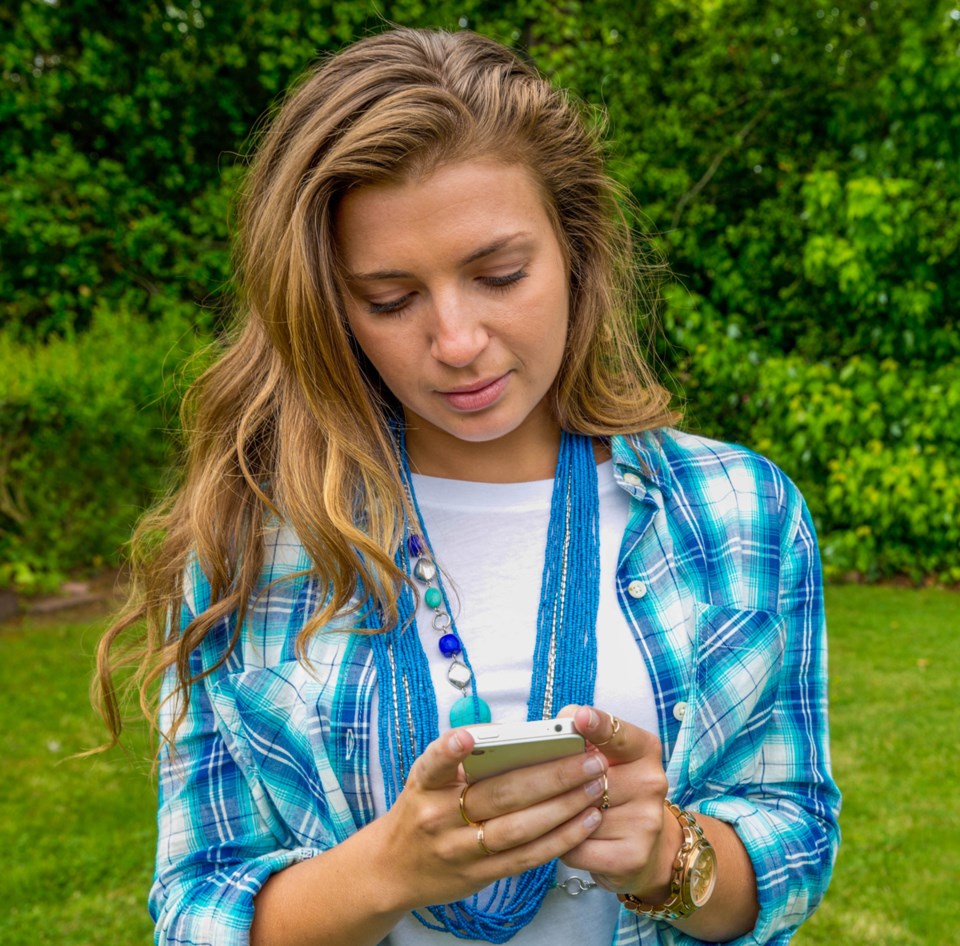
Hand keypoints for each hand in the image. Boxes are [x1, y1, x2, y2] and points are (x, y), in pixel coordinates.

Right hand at [375, 726, 606, 911]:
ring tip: (596, 786)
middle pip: (500, 794)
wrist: (393, 869)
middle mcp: (440, 816)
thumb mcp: (426, 779)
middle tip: (589, 758)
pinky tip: (586, 821)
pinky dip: (560, 839)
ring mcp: (460, 850)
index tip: (468, 738)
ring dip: (565, 807)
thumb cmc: (421, 809)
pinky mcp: (479, 875)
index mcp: (426, 784)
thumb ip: (461, 759)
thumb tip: (514, 734)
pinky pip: (527, 857)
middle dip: (551, 774)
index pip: (435, 763)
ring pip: (520, 828)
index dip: (450, 750)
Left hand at [557, 705, 680, 899]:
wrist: (648, 847)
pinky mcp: (633, 855)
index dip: (598, 725)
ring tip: (564, 814)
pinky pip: (577, 847)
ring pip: (578, 815)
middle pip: (587, 778)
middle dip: (562, 783)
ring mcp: (646, 821)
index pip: (618, 734)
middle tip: (552, 784)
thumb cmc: (615, 790)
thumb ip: (583, 735)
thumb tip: (560, 724)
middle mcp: (651, 782)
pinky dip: (565, 844)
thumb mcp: (606, 756)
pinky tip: (571, 839)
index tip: (581, 718)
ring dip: (560, 817)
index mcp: (644, 750)